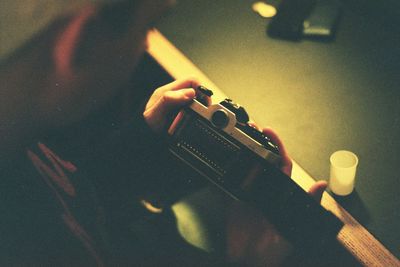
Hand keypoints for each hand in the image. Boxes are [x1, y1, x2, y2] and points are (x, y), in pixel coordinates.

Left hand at [143, 78, 203, 132]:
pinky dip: (196, 113)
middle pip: (195, 90)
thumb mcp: (156, 114)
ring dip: (200, 106)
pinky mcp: (178, 113)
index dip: (201, 89)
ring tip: (201, 116)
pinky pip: (192, 109)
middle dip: (202, 99)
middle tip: (205, 111)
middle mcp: (172, 96)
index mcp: (167, 91)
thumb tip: (189, 93)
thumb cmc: (145, 126)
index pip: (191, 81)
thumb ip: (170, 100)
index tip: (205, 102)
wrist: (141, 139)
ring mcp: (176, 104)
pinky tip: (194, 120)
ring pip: (194, 100)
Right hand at [226, 127, 326, 266]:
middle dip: (256, 143)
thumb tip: (321, 185)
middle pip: (260, 161)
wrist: (253, 262)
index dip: (276, 146)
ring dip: (240, 153)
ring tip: (236, 138)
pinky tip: (220, 162)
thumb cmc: (276, 249)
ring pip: (244, 168)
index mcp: (281, 193)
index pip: (281, 163)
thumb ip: (307, 204)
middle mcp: (264, 191)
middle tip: (250, 128)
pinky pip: (226, 186)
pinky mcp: (232, 203)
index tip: (269, 132)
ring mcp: (247, 195)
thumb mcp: (296, 225)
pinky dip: (222, 174)